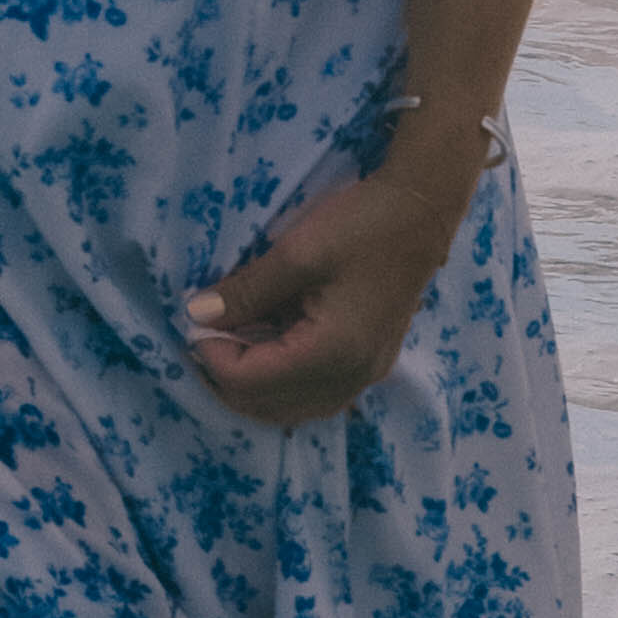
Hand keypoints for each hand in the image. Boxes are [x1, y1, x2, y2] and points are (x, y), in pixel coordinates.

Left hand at [181, 153, 481, 429]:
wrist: (421, 210)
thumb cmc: (361, 227)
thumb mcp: (295, 254)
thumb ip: (245, 292)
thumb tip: (196, 314)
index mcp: (332, 355)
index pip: (251, 382)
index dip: (213, 354)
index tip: (196, 318)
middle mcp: (350, 378)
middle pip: (269, 407)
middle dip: (228, 376)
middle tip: (206, 333)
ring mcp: (364, 375)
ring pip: (291, 407)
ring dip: (254, 382)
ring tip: (231, 339)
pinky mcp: (368, 362)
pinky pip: (314, 392)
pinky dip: (281, 377)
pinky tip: (266, 342)